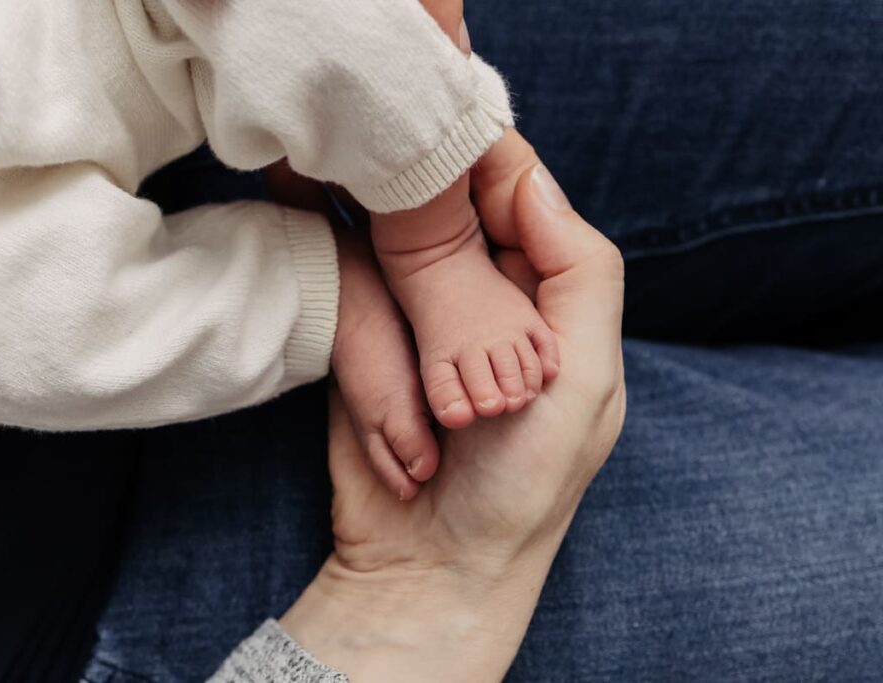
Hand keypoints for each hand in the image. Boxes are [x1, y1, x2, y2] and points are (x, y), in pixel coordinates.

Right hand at [282, 148, 625, 680]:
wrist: (432, 567)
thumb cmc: (522, 483)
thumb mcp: (585, 379)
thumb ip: (580, 271)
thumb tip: (531, 178)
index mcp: (545, 294)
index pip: (515, 197)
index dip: (485, 171)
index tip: (455, 163)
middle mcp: (479, 295)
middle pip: (441, 221)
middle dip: (432, 275)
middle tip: (442, 354)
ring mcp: (414, 318)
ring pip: (385, 270)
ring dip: (404, 371)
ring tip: (434, 446)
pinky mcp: (360, 343)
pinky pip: (349, 318)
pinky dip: (375, 392)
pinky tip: (404, 456)